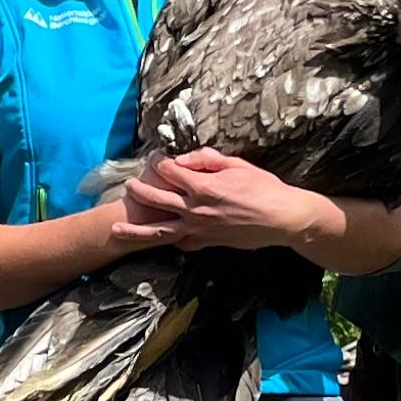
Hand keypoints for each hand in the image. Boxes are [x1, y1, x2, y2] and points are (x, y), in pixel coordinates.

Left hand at [119, 150, 327, 254]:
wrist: (283, 219)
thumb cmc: (264, 189)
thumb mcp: (237, 165)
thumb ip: (206, 160)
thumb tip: (182, 158)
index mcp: (203, 187)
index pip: (169, 171)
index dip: (158, 162)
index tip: (154, 158)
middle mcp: (196, 210)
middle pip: (157, 199)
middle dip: (139, 190)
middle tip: (128, 185)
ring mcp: (200, 229)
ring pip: (160, 231)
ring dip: (136, 229)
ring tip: (118, 229)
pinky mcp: (207, 242)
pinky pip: (182, 243)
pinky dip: (169, 240)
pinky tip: (158, 239)